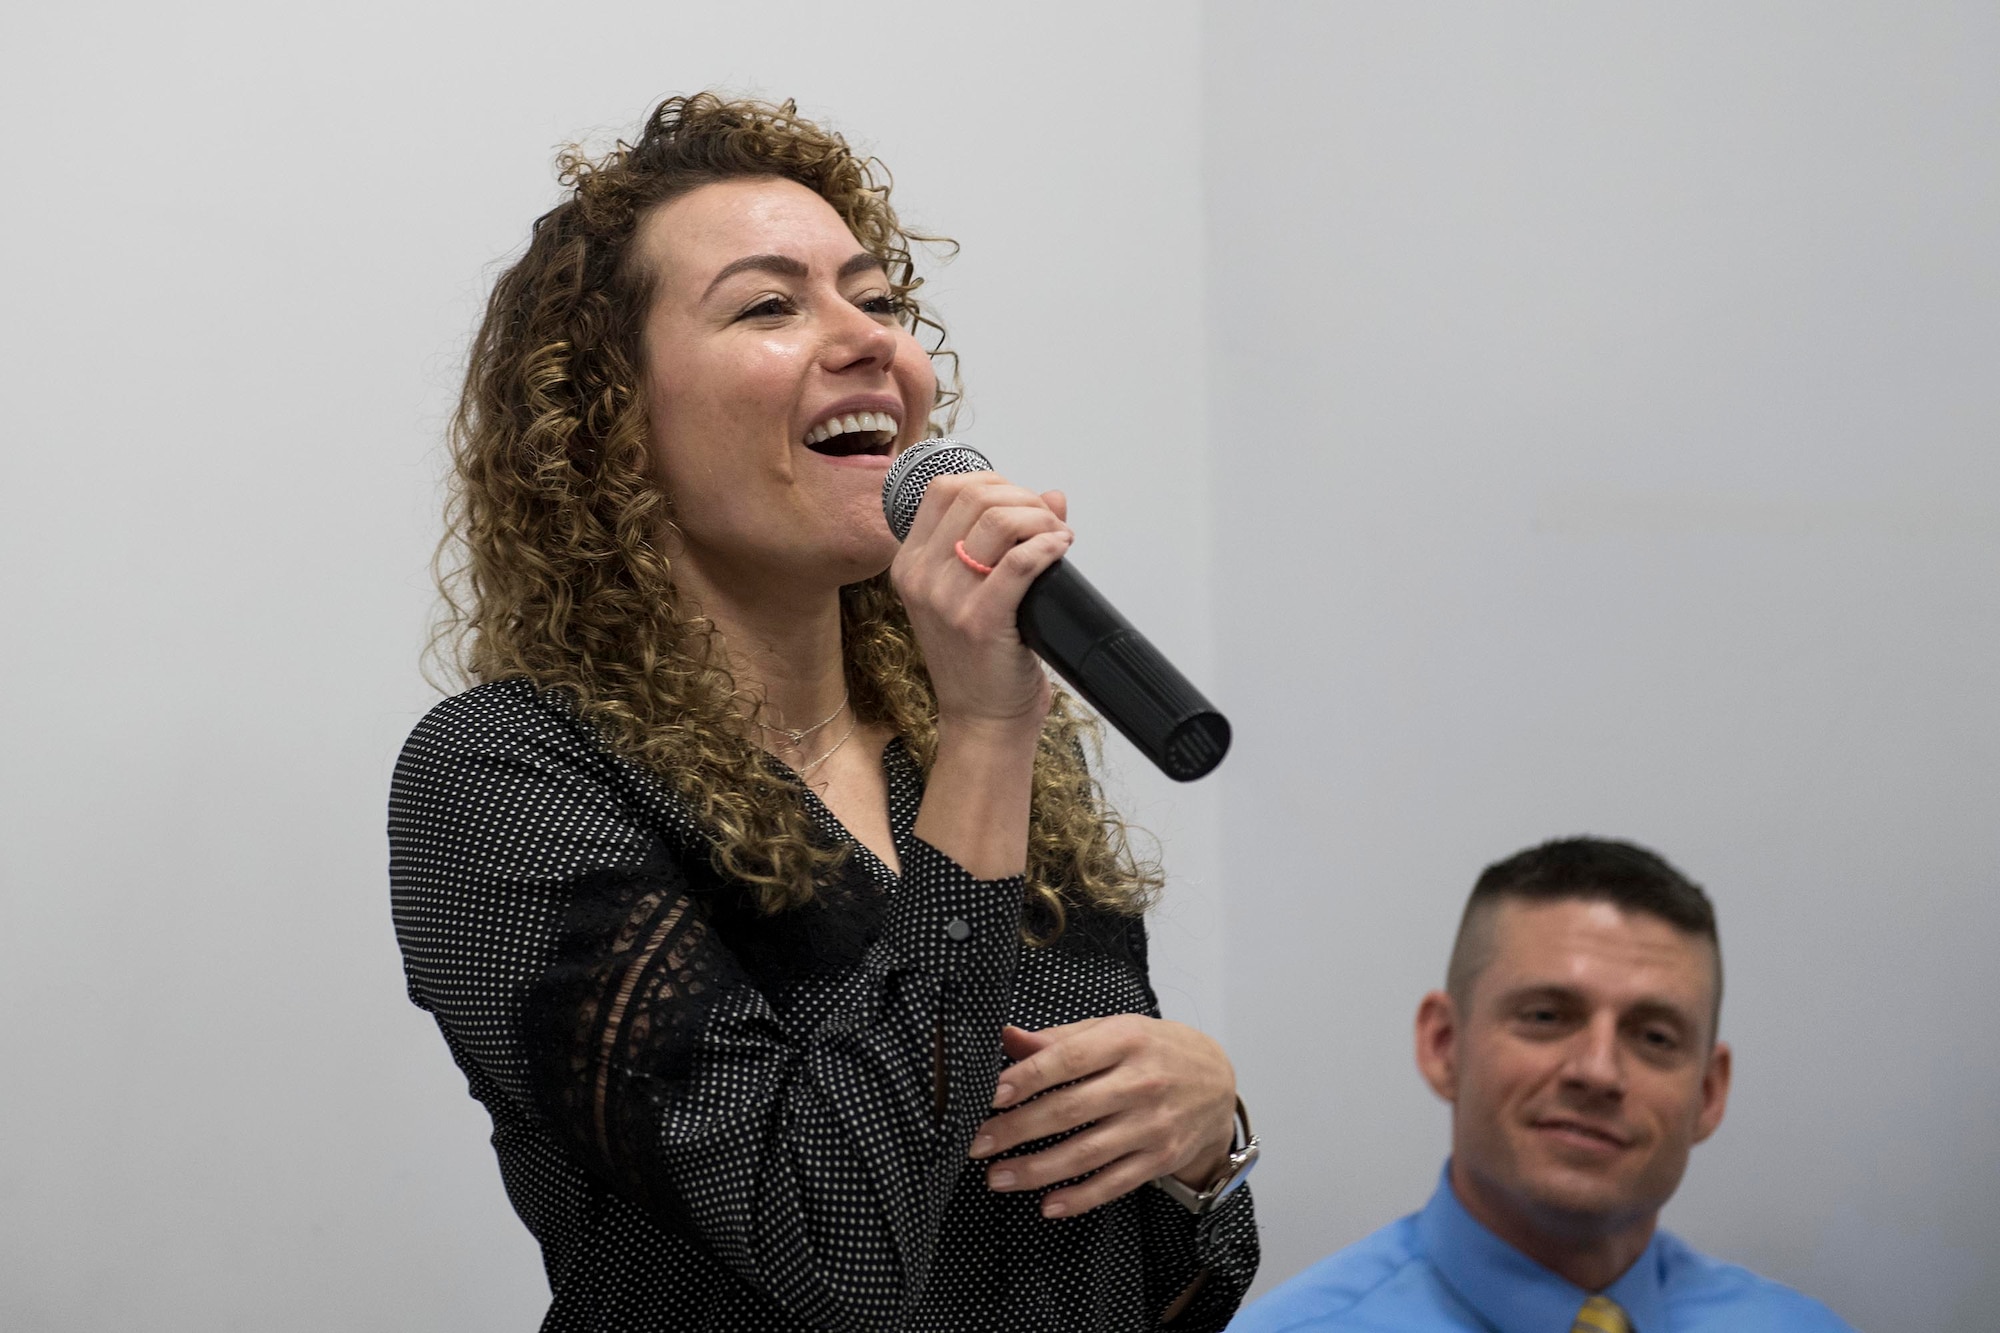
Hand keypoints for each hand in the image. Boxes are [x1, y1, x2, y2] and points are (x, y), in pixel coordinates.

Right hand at [890, 472, 1070, 733]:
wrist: (981, 720)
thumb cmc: (980, 658)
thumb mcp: (974, 592)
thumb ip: (1004, 540)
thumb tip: (1052, 495)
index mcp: (910, 564)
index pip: (944, 490)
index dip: (992, 483)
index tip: (1020, 502)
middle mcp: (920, 577)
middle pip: (973, 497)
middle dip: (1022, 498)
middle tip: (1048, 521)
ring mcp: (947, 600)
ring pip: (998, 522)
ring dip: (1040, 519)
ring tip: (1058, 536)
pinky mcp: (980, 621)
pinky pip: (1021, 562)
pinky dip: (1049, 546)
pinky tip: (1062, 549)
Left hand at [968, 1017, 1237, 1218]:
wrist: (1218, 1082)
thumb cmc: (1153, 1050)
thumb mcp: (1113, 1030)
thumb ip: (1059, 1037)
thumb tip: (1006, 1036)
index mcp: (1125, 1041)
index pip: (1067, 1059)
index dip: (1026, 1078)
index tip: (989, 1095)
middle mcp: (1141, 1083)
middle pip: (1070, 1110)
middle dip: (1017, 1129)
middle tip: (976, 1143)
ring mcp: (1153, 1125)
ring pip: (1087, 1153)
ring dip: (1037, 1169)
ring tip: (997, 1178)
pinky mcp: (1160, 1159)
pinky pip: (1114, 1184)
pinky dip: (1080, 1198)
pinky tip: (1047, 1205)